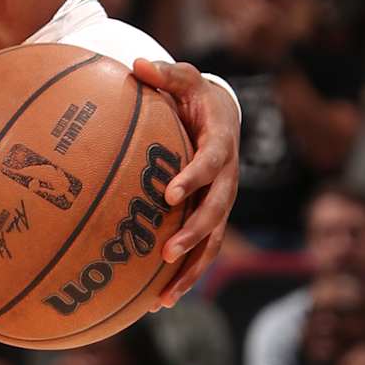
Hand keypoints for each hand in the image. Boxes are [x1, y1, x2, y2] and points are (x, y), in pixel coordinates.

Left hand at [133, 57, 241, 305]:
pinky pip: (203, 252)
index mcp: (220, 145)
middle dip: (194, 234)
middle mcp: (227, 180)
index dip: (194, 176)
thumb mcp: (185, 78)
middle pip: (216, 211)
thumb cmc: (196, 96)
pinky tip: (160, 300)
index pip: (212, 162)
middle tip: (166, 252)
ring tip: (164, 296)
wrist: (222, 115)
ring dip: (191, 269)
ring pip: (213, 242)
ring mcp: (222, 203)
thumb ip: (165, 74)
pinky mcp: (213, 218)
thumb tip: (136, 64)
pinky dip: (186, 276)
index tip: (169, 192)